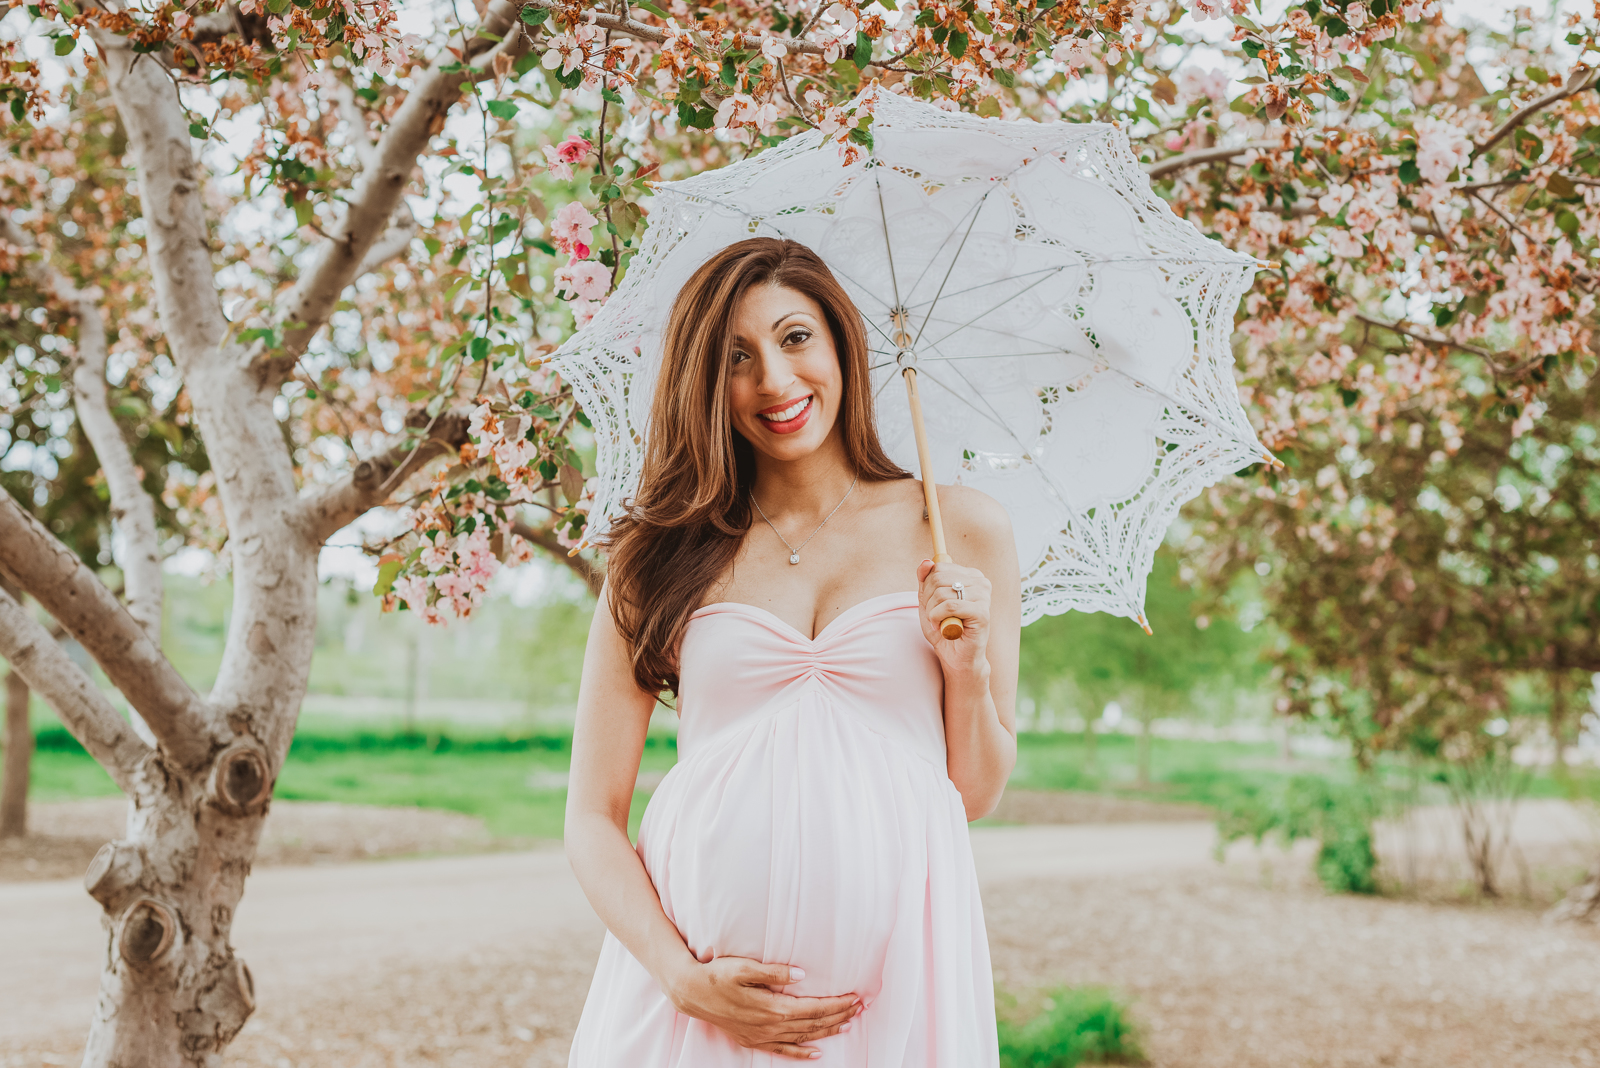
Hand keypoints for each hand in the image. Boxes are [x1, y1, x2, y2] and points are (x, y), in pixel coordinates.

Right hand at [666, 955, 860, 1058]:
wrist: (691, 993)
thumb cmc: (717, 975)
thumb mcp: (744, 967)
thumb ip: (774, 972)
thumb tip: (802, 975)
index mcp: (771, 1007)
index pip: (813, 1008)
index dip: (836, 1004)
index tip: (855, 998)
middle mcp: (769, 1026)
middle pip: (812, 1023)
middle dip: (839, 1016)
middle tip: (860, 1008)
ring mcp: (761, 1036)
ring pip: (802, 1037)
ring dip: (827, 1032)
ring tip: (848, 1025)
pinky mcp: (753, 1040)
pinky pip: (783, 1051)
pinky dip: (801, 1053)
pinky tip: (816, 1053)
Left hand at [917, 558, 991, 675]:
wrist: (956, 657)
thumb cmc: (943, 628)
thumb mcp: (928, 600)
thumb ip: (926, 579)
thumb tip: (926, 562)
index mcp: (971, 575)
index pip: (939, 567)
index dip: (927, 587)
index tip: (931, 603)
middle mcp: (981, 582)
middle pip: (939, 578)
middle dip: (928, 600)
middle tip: (934, 616)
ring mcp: (984, 597)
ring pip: (943, 592)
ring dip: (932, 612)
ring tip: (939, 623)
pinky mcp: (982, 613)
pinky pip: (950, 606)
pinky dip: (938, 617)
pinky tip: (942, 627)